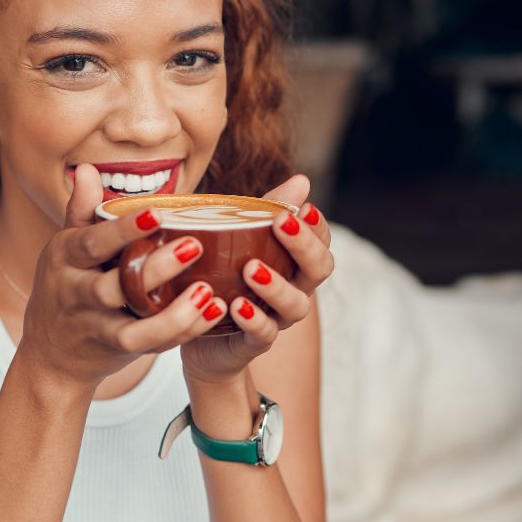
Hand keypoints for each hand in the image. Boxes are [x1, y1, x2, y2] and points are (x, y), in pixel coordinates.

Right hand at [15, 164, 229, 391]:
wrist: (51, 353)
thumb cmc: (66, 286)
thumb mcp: (65, 248)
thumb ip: (81, 211)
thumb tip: (87, 169)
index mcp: (65, 258)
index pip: (92, 243)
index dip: (122, 230)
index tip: (156, 213)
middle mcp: (76, 294)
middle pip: (113, 287)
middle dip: (154, 270)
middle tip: (195, 245)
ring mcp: (96, 327)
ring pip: (133, 329)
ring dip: (173, 314)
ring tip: (208, 291)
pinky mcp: (117, 350)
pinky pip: (151, 345)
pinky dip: (182, 331)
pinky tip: (212, 312)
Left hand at [180, 174, 333, 384]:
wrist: (200, 333)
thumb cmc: (225, 276)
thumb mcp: (240, 237)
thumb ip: (267, 210)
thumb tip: (302, 180)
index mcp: (295, 262)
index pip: (321, 241)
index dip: (318, 225)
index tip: (305, 207)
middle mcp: (295, 289)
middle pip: (319, 269)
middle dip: (304, 246)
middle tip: (281, 224)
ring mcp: (278, 317)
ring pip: (296, 305)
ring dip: (276, 286)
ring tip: (251, 269)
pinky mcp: (255, 342)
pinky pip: (264, 334)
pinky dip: (254, 320)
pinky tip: (237, 306)